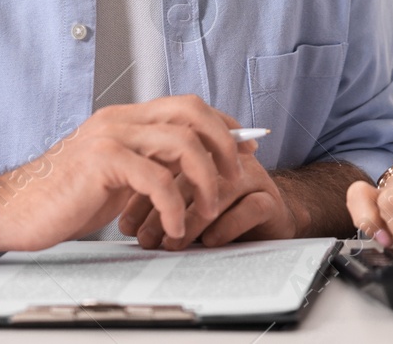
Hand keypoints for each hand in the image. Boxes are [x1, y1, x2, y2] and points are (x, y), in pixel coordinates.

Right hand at [0, 95, 242, 252]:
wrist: (14, 210)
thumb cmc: (64, 198)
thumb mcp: (117, 176)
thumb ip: (150, 164)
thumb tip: (193, 168)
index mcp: (126, 118)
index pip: (187, 105)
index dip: (223, 123)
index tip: (246, 146)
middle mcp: (120, 119)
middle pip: (192, 111)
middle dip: (224, 142)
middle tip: (235, 176)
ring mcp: (111, 136)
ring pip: (182, 143)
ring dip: (205, 179)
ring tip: (207, 211)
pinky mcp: (102, 162)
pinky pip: (156, 179)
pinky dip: (175, 206)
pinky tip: (174, 229)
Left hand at [120, 141, 300, 248]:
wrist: (269, 220)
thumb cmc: (220, 209)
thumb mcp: (184, 200)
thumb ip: (158, 196)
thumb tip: (122, 219)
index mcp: (202, 149)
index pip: (170, 158)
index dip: (145, 190)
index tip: (125, 222)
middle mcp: (226, 159)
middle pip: (193, 173)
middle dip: (164, 207)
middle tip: (144, 237)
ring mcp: (251, 177)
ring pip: (220, 190)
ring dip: (193, 219)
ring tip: (173, 242)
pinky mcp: (270, 200)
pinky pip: (250, 209)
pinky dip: (227, 226)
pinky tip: (209, 241)